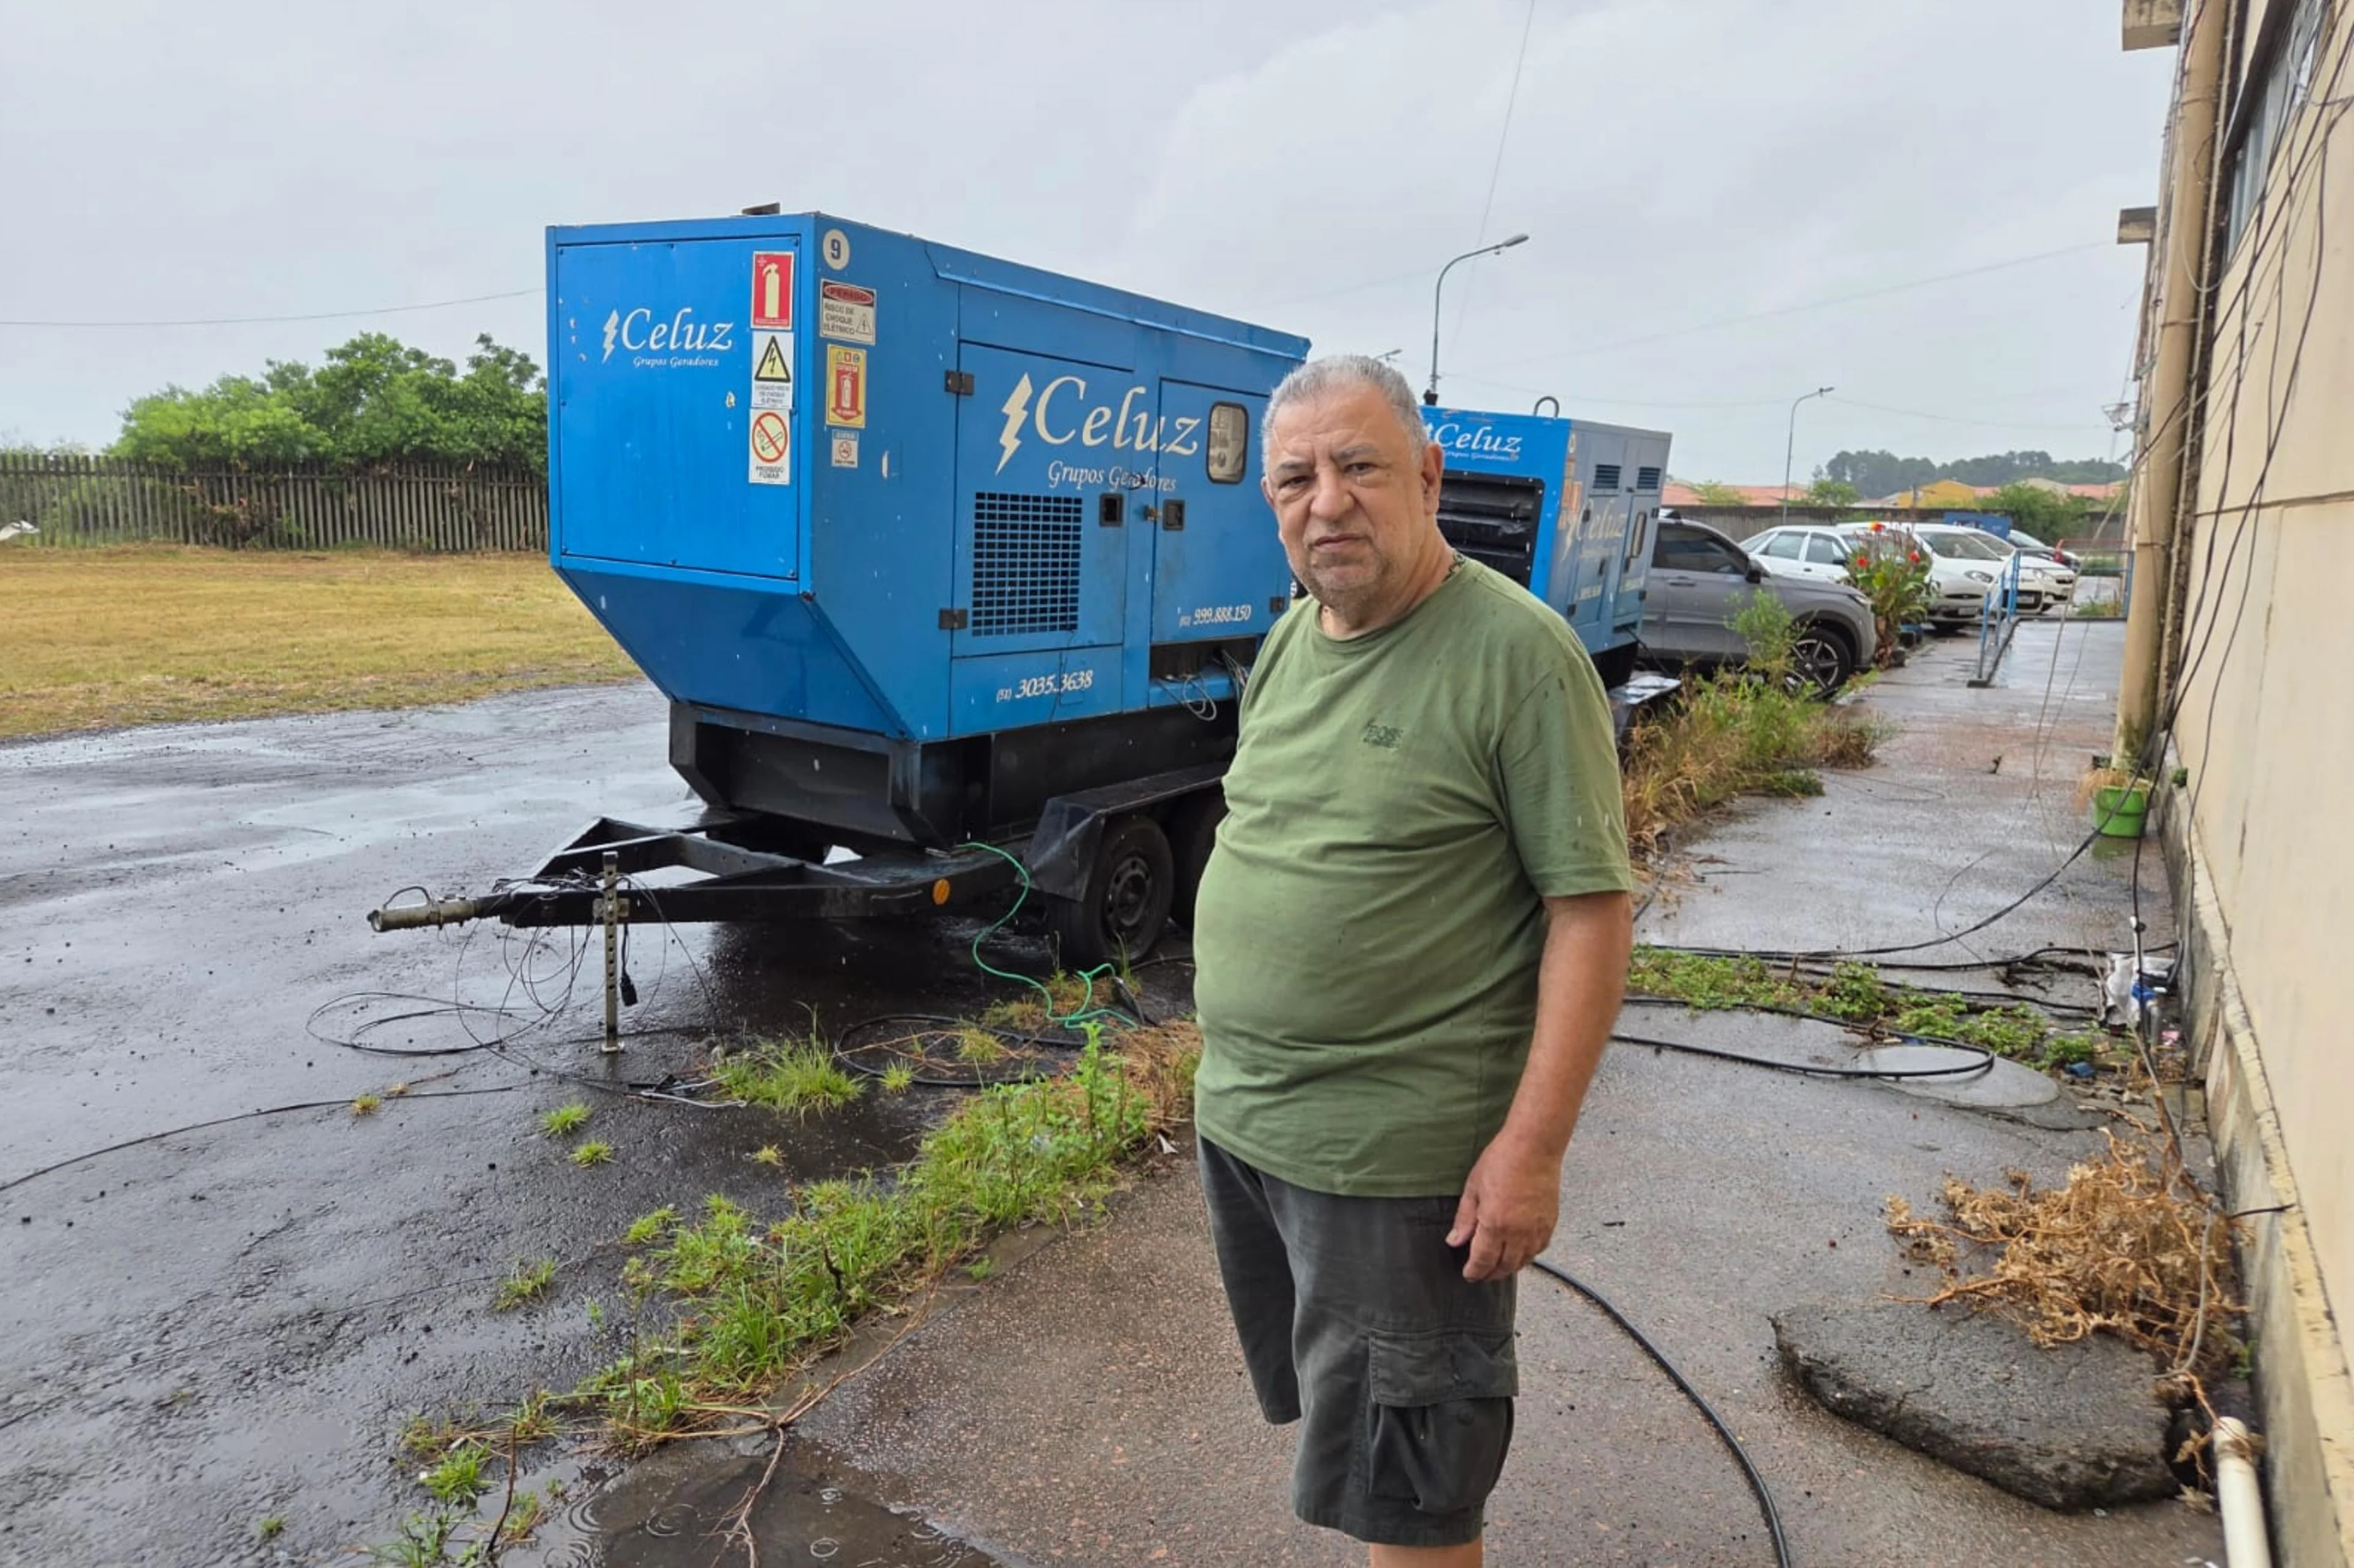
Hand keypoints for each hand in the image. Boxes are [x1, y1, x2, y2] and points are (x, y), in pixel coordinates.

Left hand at [1447, 1134, 1562, 1280]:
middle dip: (1490, 1273)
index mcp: (1495, 1225)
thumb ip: (1465, 1219)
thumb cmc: (1502, 1160)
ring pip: (1523, 1261)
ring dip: (1509, 1267)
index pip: (1483, 1261)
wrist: (1534, 1146)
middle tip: (1481, 1274)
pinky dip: (1528, 1256)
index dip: (1474, 1272)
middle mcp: (1518, 1233)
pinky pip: (1539, 1249)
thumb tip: (1455, 1241)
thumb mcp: (1473, 1188)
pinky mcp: (1550, 1222)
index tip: (1469, 1275)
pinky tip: (1520, 1252)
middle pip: (1504, 1266)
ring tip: (1499, 1266)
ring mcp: (1536, 1229)